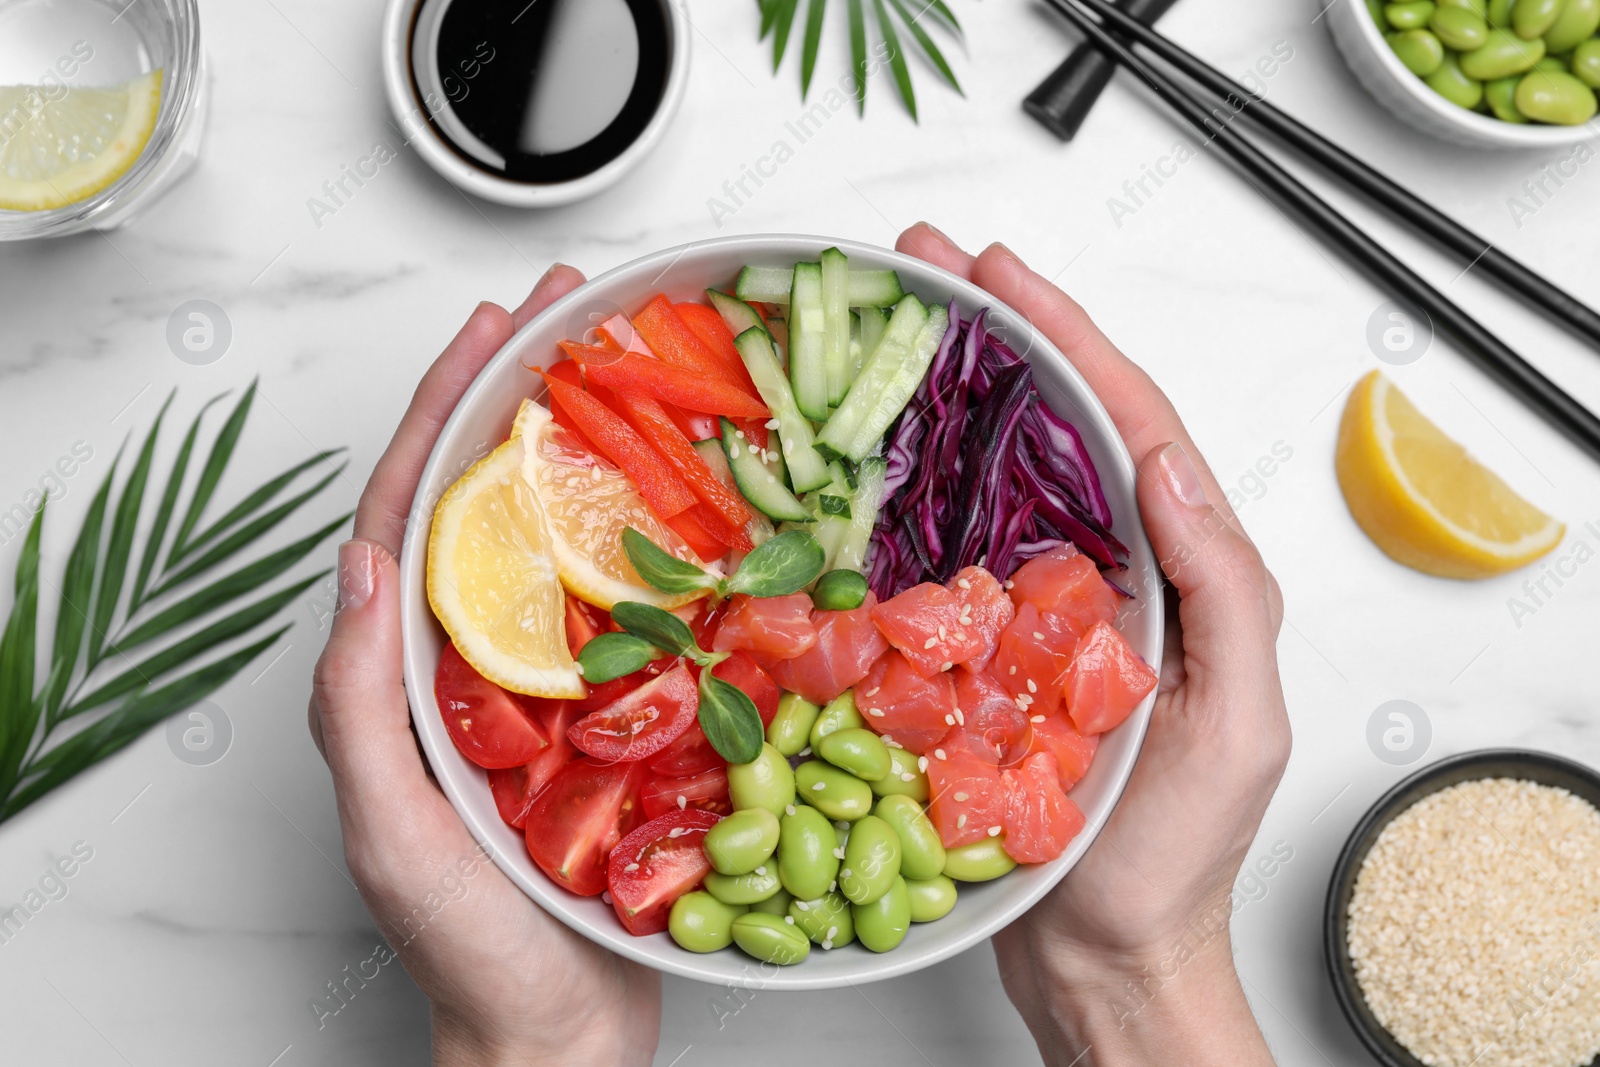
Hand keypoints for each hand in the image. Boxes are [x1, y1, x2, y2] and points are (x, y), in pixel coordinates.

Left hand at [308, 268, 661, 1066]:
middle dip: (521, 392)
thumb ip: (358, 705)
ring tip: (633, 368)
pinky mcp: (620, 713)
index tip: (492, 329)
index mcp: (412, 669)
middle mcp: (478, 659)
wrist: (558, 1032)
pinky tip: (704, 499)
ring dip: (595, 446)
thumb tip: (361, 563)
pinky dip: (664, 539)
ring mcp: (552, 682)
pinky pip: (639, 607)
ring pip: (567, 538)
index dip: (448, 410)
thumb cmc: (468, 947)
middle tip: (568, 310)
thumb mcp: (392, 829)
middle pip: (491, 498)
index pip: (418, 511)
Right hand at [896, 225, 1289, 1065]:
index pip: (1127, 424)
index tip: (1004, 274)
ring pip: (995, 474)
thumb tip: (1170, 464)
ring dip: (950, 390)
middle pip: (1058, 424)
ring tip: (897, 321)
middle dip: (1002, 331)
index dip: (1069, 337)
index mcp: (1176, 572)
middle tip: (934, 262)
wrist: (1099, 954)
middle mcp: (1107, 574)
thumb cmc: (1171, 857)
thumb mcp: (1240, 721)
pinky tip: (867, 448)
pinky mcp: (979, 650)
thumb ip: (1226, 589)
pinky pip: (941, 551)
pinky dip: (910, 486)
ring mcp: (1037, 608)